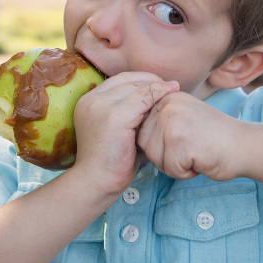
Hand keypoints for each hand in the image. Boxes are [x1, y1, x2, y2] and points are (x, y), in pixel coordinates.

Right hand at [71, 72, 178, 194]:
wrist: (97, 183)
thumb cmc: (111, 162)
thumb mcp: (117, 131)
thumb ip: (128, 114)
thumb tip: (154, 101)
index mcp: (88, 101)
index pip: (118, 80)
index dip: (140, 80)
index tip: (159, 85)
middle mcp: (91, 99)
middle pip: (127, 80)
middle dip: (151, 80)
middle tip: (171, 85)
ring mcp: (101, 106)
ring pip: (135, 86)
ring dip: (157, 86)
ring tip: (174, 89)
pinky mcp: (115, 116)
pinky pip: (143, 97)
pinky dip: (159, 94)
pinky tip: (172, 94)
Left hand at [137, 92, 242, 181]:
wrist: (245, 145)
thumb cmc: (214, 138)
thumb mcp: (185, 116)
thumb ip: (161, 119)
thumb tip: (132, 130)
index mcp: (167, 97)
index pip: (141, 130)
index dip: (161, 145)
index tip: (184, 140)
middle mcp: (168, 104)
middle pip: (144, 144)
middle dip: (165, 156)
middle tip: (191, 148)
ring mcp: (173, 120)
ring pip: (155, 158)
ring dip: (174, 165)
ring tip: (196, 153)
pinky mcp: (180, 139)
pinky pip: (169, 168)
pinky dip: (185, 172)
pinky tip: (201, 160)